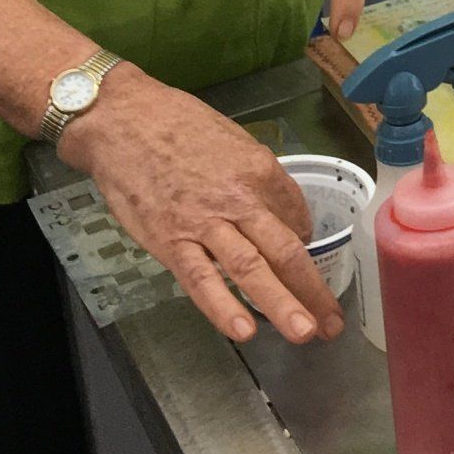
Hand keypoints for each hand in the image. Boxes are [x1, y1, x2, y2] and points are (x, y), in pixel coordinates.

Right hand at [60, 67, 343, 346]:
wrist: (122, 120)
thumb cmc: (177, 123)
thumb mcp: (231, 139)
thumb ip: (256, 178)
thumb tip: (279, 215)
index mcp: (260, 169)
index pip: (296, 215)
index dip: (306, 244)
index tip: (304, 265)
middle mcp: (240, 198)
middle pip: (285, 250)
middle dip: (313, 291)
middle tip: (332, 324)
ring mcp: (205, 222)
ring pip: (250, 269)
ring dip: (281, 304)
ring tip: (305, 333)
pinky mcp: (170, 240)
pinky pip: (200, 278)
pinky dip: (222, 307)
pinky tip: (243, 331)